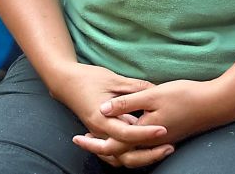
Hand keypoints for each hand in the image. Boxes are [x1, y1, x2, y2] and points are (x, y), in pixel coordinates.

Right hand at [48, 63, 172, 165]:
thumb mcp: (113, 79)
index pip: (127, 133)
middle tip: (169, 146)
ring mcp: (100, 134)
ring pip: (120, 156)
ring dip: (140, 155)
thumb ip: (135, 87)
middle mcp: (100, 131)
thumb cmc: (87, 78)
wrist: (65, 82)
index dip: (146, 132)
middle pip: (125, 153)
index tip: (163, 129)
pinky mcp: (102, 133)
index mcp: (102, 119)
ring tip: (162, 148)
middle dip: (148, 153)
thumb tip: (156, 90)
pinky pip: (116, 150)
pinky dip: (130, 151)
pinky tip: (146, 144)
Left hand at [73, 79, 234, 165]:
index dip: (93, 143)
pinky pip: (140, 146)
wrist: (214, 104)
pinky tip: (124, 129)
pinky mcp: (166, 136)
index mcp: (143, 134)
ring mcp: (158, 141)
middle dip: (99, 148)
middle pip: (118, 154)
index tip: (78, 137)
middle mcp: (149, 143)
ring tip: (98, 136)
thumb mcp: (153, 94)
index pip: (112, 146)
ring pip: (129, 152)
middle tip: (81, 139)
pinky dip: (127, 142)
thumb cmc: (184, 96)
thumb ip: (127, 103)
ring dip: (113, 146)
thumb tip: (103, 109)